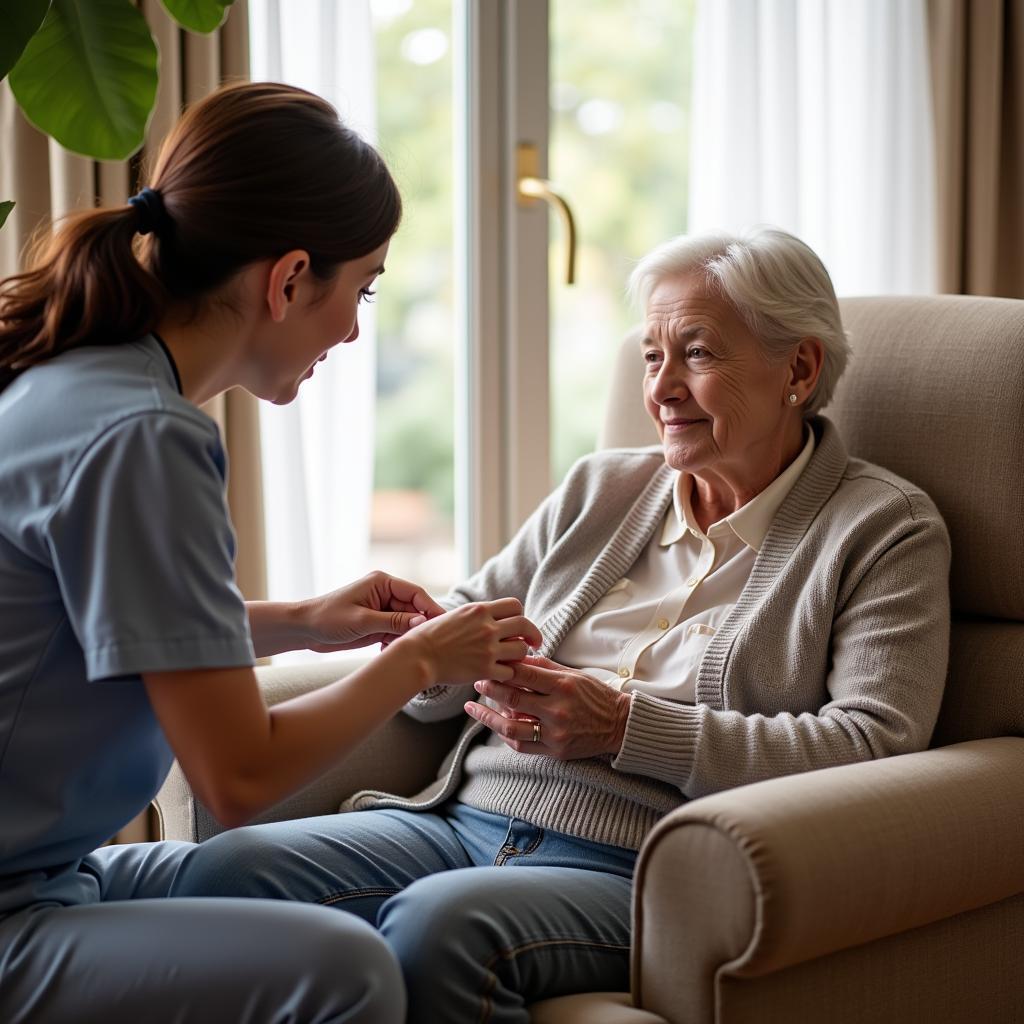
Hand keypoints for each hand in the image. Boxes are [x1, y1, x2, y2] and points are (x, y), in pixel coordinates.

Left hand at [301, 571, 444, 651]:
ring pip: (406, 625)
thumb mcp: (362, 620)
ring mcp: (382, 610)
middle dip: (419, 627)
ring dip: (406, 638)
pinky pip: (396, 634)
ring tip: (404, 651)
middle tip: (427, 645)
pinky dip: (396, 644)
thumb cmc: (328, 618)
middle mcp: (385, 594)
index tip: (443, 625)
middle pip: (414, 610)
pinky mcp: (378, 625)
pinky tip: (388, 653)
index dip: (431, 609)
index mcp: (383, 582)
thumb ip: (393, 622)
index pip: (416, 594)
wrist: (304, 630)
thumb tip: (422, 623)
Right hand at [396, 598, 542, 684]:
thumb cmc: (431, 636)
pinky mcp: (485, 669)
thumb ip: (477, 614)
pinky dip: (508, 674)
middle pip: (525, 625)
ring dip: (519, 656)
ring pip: (521, 650)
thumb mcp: (457, 615)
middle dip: (533, 635)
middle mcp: (487, 627)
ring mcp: (487, 649)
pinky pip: (510, 671)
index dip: (520, 615)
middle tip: (534, 643)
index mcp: (480, 610)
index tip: (519, 626)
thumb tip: (492, 614)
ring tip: (511, 660)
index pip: (515, 605)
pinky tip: (499, 674)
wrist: (418, 656)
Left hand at [465, 655, 630, 759]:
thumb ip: (544, 667)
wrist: (618, 724)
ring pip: (511, 727)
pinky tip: (495, 726)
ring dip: (488, 717)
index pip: (524, 675)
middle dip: (491, 689)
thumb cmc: (594, 695)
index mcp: (563, 686)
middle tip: (477, 681)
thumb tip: (516, 658)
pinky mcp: (555, 751)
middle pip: (514, 699)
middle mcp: (558, 710)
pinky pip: (522, 745)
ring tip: (474, 708)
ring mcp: (556, 733)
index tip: (488, 665)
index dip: (502, 670)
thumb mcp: (572, 674)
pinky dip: (505, 735)